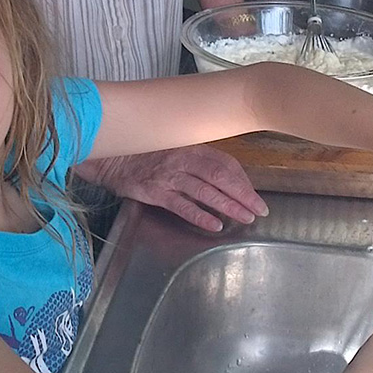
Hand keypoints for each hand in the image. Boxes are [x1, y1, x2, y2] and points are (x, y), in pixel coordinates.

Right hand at [72, 146, 268, 231]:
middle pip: (221, 177)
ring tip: (245, 218)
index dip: (243, 180)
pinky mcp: (157, 191)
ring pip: (206, 191)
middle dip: (243, 195)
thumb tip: (224, 174)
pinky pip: (183, 205)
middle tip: (259, 210)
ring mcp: (171, 176)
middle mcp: (184, 160)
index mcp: (191, 147)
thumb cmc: (145, 153)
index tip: (255, 194)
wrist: (112, 157)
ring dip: (228, 205)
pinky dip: (200, 216)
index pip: (225, 163)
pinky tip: (214, 225)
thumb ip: (197, 158)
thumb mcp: (174, 148)